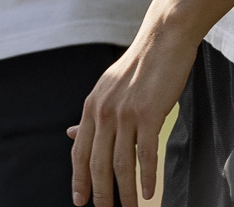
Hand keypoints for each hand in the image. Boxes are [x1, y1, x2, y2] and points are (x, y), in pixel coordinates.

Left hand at [70, 23, 197, 205]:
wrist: (162, 41)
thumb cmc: (139, 68)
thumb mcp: (107, 90)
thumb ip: (92, 115)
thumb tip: (71, 133)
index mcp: (91, 107)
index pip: (80, 150)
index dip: (78, 178)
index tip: (79, 200)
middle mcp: (103, 111)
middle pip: (97, 162)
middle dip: (100, 192)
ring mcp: (124, 114)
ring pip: (122, 163)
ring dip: (126, 192)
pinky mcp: (148, 114)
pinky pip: (146, 153)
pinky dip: (147, 177)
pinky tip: (149, 194)